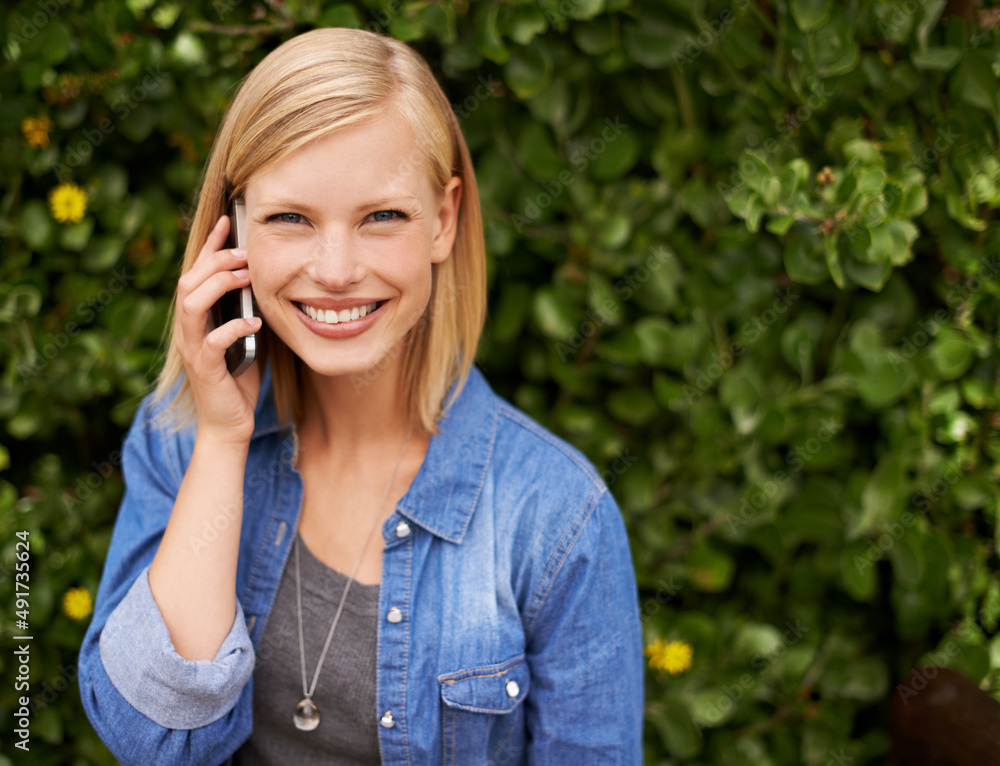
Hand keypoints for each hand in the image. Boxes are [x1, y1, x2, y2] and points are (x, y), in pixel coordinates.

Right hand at [174, 214, 261, 443]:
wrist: (228, 424)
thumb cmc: (238, 379)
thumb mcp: (246, 336)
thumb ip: (248, 310)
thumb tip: (267, 283)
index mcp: (196, 319)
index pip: (196, 273)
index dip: (209, 247)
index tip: (227, 223)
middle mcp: (188, 330)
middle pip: (188, 282)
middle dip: (215, 261)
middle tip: (245, 252)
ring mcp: (192, 349)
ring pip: (191, 305)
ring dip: (219, 286)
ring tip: (247, 277)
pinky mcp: (205, 369)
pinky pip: (212, 341)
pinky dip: (233, 328)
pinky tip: (254, 322)